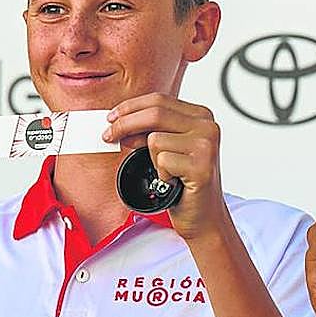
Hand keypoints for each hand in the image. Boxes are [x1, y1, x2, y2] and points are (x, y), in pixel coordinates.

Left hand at [104, 93, 225, 239]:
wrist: (204, 217)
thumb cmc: (184, 184)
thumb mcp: (167, 149)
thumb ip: (150, 130)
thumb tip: (119, 122)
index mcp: (201, 116)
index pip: (159, 99)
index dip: (130, 107)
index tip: (111, 118)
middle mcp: (208, 127)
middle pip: (155, 113)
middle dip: (124, 124)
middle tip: (108, 136)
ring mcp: (207, 146)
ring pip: (155, 139)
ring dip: (151, 160)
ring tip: (166, 173)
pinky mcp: (201, 166)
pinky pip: (162, 161)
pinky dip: (161, 175)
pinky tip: (173, 182)